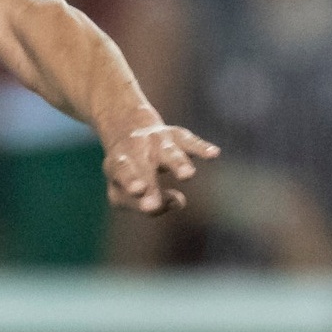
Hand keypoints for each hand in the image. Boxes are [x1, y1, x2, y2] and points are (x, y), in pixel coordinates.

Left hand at [102, 120, 218, 216]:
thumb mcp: (122, 192)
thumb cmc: (126, 173)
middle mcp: (137, 149)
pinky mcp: (177, 136)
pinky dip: (202, 148)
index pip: (123, 173)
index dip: (131, 181)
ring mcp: (157, 141)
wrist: (126, 126)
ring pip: (169, 153)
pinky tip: (214, 154)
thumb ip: (143, 205)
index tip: (139, 191)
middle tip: (152, 205)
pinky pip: (191, 143)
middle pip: (145, 167)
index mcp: (118, 164)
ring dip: (178, 164)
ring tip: (187, 175)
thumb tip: (177, 202)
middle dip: (150, 186)